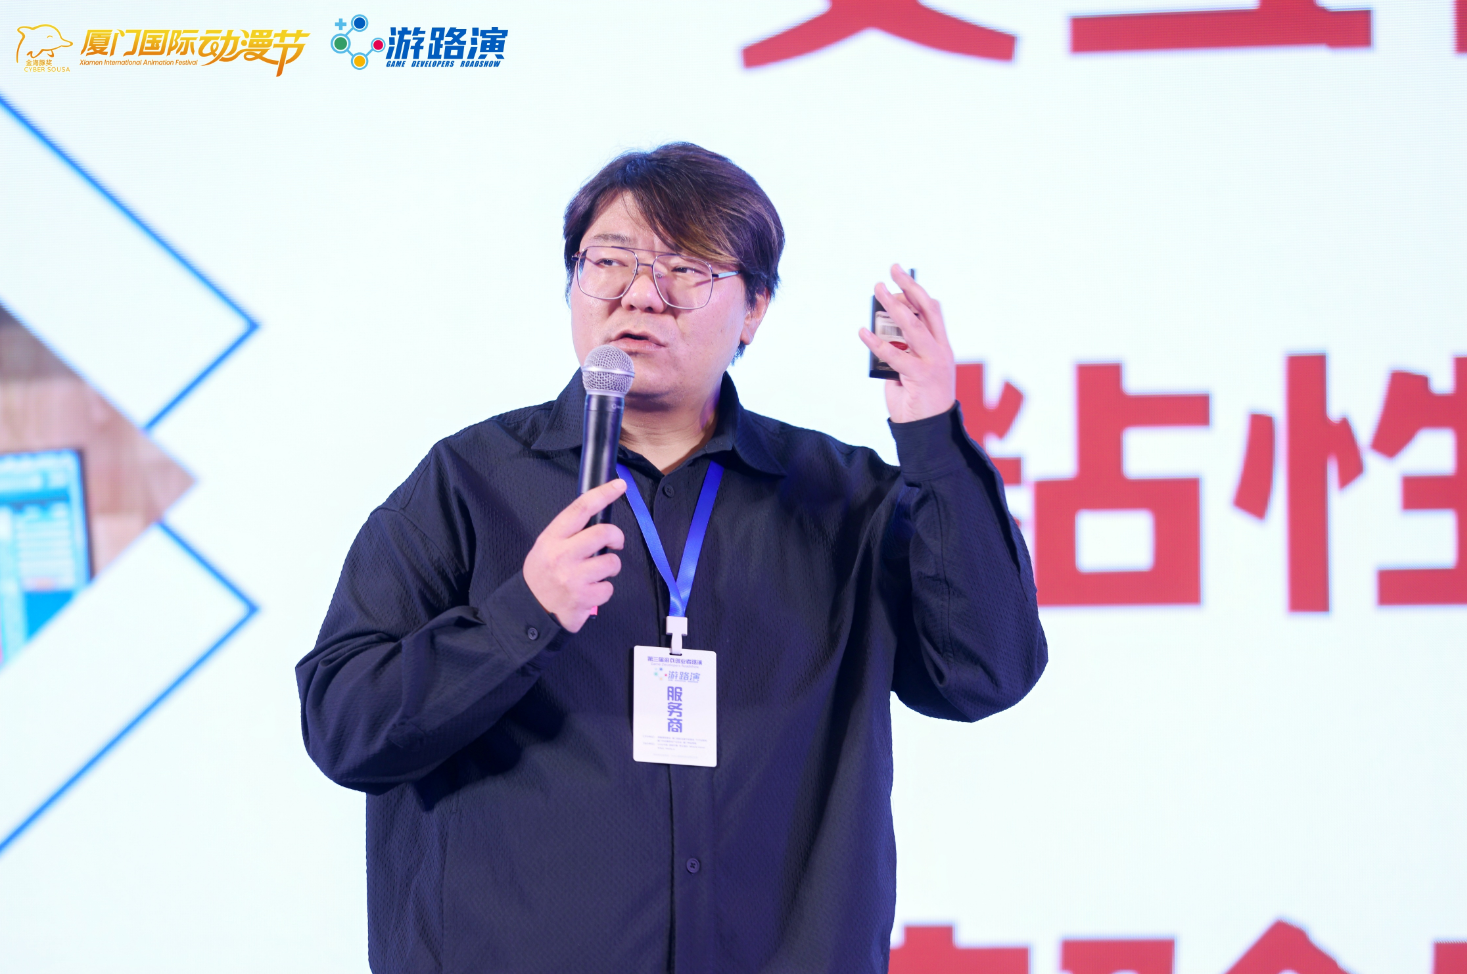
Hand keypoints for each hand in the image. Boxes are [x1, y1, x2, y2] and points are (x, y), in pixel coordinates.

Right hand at [523, 479, 626, 633]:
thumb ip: (569, 533)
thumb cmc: (543, 575)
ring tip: (597, 573)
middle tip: (615, 542)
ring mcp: (573, 577)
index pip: (580, 509)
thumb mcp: (546, 547)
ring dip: (611, 567)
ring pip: (611, 562)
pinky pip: (608, 587)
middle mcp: (562, 555)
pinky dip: (604, 590)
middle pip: (603, 533)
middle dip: (616, 536)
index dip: (603, 494)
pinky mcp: (583, 598)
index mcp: (552, 538)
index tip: (619, 485)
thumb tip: (599, 516)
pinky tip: (591, 591)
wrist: (530, 610)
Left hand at [856, 264, 956, 422]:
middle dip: (908, 287)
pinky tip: (862, 332)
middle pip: (925, 310)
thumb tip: (879, 330)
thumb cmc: (917, 400)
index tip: (900, 278)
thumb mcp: (911, 370)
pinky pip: (894, 355)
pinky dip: (876, 342)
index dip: (916, 292)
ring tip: (877, 290)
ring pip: (912, 326)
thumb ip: (901, 350)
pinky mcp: (919, 377)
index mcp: (941, 347)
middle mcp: (940, 351)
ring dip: (892, 305)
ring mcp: (932, 362)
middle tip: (893, 269)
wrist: (929, 431)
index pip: (932, 311)